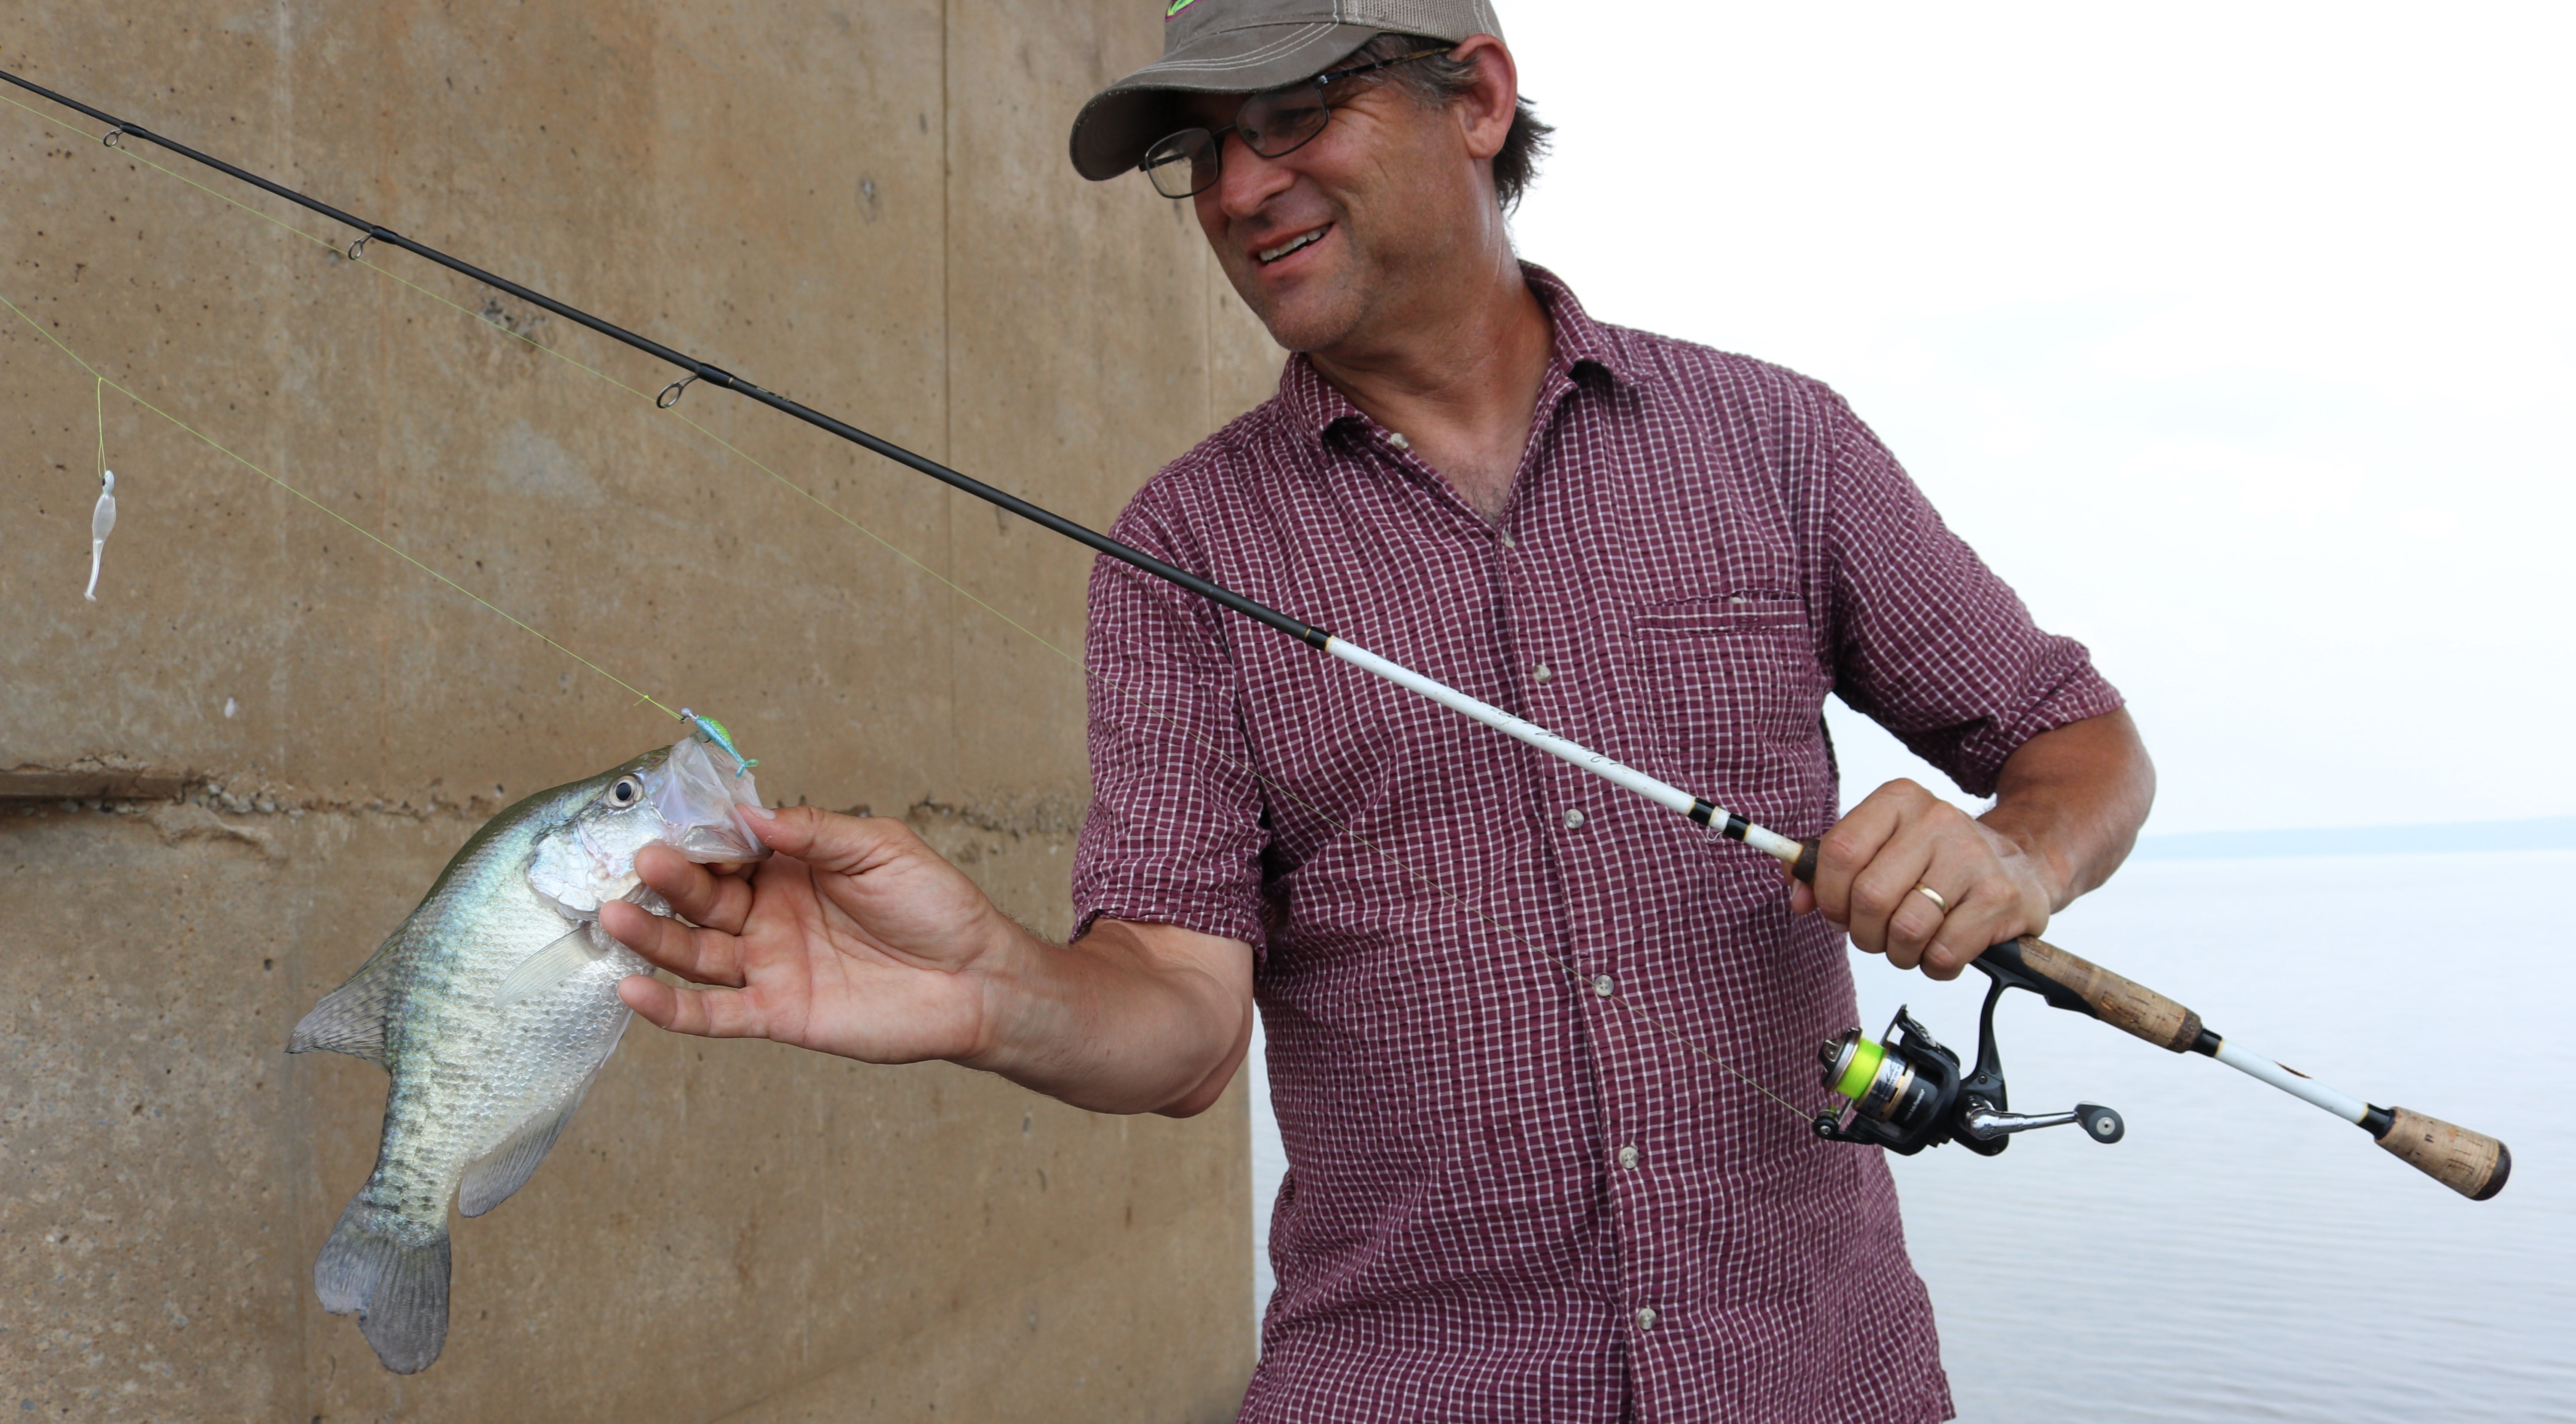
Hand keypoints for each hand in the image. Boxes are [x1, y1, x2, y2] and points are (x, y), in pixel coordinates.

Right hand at [603, 807, 1025, 1064]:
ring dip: (653, 936)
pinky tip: (633, 991)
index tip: (664, 825)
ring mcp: (769, 966)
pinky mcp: (778, 1013)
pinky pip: (715, 1013)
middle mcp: (768, 916)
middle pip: (703, 898)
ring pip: (695, 953)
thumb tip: (756, 815)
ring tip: (614, 916)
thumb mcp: (880, 848)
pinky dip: (672, 1007)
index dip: (698, 840)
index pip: (727, 850)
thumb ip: (817, 832)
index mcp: (790, 868)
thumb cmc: (936, 906)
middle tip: (642, 862)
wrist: (976, 977)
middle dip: (669, 881)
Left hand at [1788, 779, 2057, 979]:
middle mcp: (1937, 821)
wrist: (2020, 864)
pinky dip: (1933, 965)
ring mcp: (1973, 858)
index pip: (1839, 852)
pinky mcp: (2000, 899)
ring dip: (1898, 952)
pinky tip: (1942, 948)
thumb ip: (1828, 867)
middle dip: (1864, 932)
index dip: (1828, 895)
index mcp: (1899, 800)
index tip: (1836, 912)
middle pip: (1870, 897)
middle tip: (1876, 934)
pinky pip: (1942, 953)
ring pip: (1905, 930)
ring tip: (1910, 942)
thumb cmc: (1937, 861)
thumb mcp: (1881, 847)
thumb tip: (1798, 897)